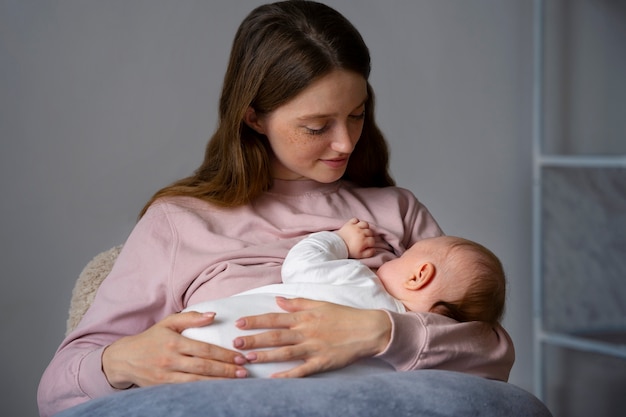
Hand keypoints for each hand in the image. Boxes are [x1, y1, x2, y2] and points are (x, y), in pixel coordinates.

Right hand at [102, 311, 247, 388]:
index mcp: (174, 342)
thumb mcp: (168, 323)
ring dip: (218, 382)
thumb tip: (213, 315)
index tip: (240, 357)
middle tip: (244, 371)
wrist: (123, 359)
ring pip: (197, 382)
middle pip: (204, 367)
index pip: (204, 350)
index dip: (224, 355)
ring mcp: (166, 376)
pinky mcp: (162, 388)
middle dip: (226, 370)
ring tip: (236, 382)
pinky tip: (216, 390)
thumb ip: (191, 317)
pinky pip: (187, 391)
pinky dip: (203, 391)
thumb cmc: (150, 339)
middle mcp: (170, 360)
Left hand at [233, 297, 391, 377]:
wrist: (369, 329)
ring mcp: (314, 348)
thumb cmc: (344, 316)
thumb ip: (298, 303)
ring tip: (248, 358)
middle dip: (254, 340)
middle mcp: (307, 331)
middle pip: (276, 336)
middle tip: (235, 344)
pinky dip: (288, 375)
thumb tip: (278, 300)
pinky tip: (274, 379)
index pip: (275, 318)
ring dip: (265, 356)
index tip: (239, 323)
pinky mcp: (323, 362)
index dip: (256, 321)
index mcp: (305, 317)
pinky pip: (302, 370)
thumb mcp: (320, 304)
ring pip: (285, 353)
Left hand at [337, 218, 375, 258]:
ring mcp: (355, 227)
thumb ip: (369, 253)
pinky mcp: (349, 224)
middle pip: (370, 232)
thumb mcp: (360, 255)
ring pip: (365, 224)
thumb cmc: (349, 251)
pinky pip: (356, 219)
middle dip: (369, 236)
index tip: (367, 245)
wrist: (337, 246)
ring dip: (365, 228)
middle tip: (364, 239)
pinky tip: (356, 227)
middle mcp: (361, 232)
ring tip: (362, 231)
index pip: (373, 240)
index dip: (371, 243)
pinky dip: (357, 222)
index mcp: (364, 241)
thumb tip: (374, 248)